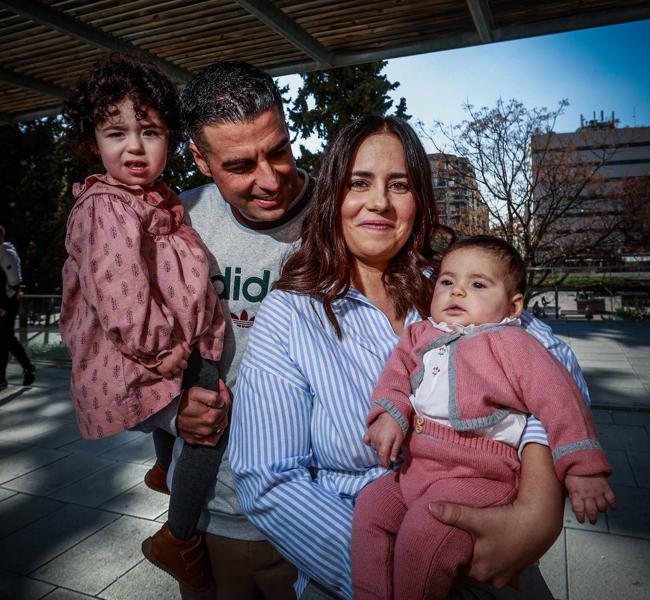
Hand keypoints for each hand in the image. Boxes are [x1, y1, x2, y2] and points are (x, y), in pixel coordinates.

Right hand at [156, 341, 190, 378]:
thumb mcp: (176, 341)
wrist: (152, 348)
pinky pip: (169, 376)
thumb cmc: (165, 344)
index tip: (180, 356)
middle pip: (185, 366)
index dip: (184, 356)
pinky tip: (167, 371)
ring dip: (176, 370)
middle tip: (177, 363)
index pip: (187, 357)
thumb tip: (190, 349)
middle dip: (181, 364)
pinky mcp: (164, 371)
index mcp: (181, 352)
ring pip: (177, 372)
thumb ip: (184, 344)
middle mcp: (177, 360)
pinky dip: (168, 374)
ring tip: (172, 368)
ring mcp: (171, 366)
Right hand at [176, 379, 230, 446]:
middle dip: (224, 405)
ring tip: (217, 409)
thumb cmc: (181, 401)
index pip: (225, 405)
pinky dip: (217, 433)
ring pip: (220, 427)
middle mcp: (207, 429)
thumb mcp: (196, 393)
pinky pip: (212, 441)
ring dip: (221, 417)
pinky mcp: (196, 440)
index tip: (220, 386)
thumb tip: (222, 402)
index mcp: (209, 417)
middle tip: (219, 397)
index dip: (224, 394)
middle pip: (224, 416)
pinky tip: (215, 425)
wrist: (165, 412)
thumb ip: (212, 397)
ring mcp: (202, 436)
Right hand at [363, 412, 403, 467]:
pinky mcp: (368, 432)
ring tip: (385, 443)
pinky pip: (367, 440)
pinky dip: (370, 442)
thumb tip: (392, 460)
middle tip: (389, 453)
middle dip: (383, 455)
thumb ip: (394, 450)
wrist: (390, 414)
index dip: (384, 463)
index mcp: (384, 443)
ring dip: (378, 448)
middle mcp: (376, 441)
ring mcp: (371, 436)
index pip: (382, 457)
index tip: (387, 466)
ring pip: (374, 447)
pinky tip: (374, 441)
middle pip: (378, 452)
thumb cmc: (397, 427)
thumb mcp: (399, 439)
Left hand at [428, 443, 563, 589]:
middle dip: (463, 559)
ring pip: (486, 571)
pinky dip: (499, 564)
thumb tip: (430, 508)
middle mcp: (492, 578)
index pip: (456, 569)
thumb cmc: (508, 523)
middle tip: (454, 544)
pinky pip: (504, 571)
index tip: (441, 547)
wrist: (541, 522)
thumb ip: (453, 514)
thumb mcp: (478, 518)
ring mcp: (507, 576)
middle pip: (471, 571)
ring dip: (480, 561)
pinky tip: (497, 556)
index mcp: (479, 570)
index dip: (448, 558)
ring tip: (473, 547)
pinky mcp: (519, 569)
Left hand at [565, 474, 616, 523]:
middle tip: (593, 521)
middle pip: (592, 512)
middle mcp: (588, 495)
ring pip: (602, 507)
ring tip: (600, 512)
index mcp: (577, 494)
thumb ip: (571, 495)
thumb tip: (572, 504)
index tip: (581, 521)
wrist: (581, 459)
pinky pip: (612, 499)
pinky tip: (613, 508)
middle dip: (592, 519)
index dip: (580, 517)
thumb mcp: (567, 484)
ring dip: (601, 511)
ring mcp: (598, 491)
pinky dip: (613, 505)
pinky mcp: (605, 487)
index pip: (579, 510)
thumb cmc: (572, 471)